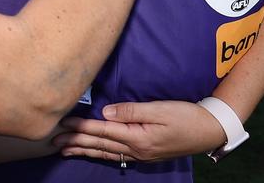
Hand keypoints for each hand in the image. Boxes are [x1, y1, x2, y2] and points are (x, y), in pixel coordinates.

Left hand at [51, 100, 226, 163]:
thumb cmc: (187, 116)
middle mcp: (136, 149)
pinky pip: (116, 154)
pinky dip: (100, 152)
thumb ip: (131, 110)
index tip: (61, 124)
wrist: (210, 130)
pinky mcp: (145, 152)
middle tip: (53, 140)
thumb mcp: (160, 109)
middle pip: (99, 144)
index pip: (101, 131)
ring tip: (64, 150)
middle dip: (75, 141)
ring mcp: (140, 153)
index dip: (80, 127)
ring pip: (105, 151)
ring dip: (84, 149)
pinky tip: (92, 152)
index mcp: (137, 137)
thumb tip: (106, 112)